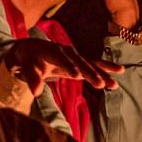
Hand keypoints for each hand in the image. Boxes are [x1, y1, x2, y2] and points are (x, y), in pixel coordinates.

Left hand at [3, 39, 122, 96]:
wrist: (32, 49)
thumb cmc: (27, 58)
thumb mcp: (24, 65)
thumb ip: (31, 77)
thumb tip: (36, 92)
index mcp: (53, 50)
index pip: (62, 59)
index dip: (69, 66)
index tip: (76, 76)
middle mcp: (68, 52)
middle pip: (81, 62)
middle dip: (91, 73)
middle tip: (101, 84)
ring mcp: (75, 57)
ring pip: (91, 64)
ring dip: (103, 74)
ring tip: (115, 84)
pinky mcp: (80, 63)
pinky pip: (94, 67)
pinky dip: (105, 72)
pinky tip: (117, 77)